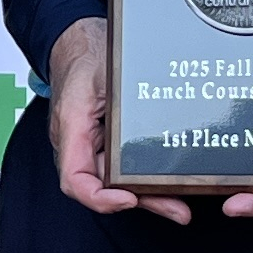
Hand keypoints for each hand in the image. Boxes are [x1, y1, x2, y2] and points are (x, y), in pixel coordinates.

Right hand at [47, 19, 187, 223]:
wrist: (80, 44)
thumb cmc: (88, 55)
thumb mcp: (108, 71)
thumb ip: (123, 101)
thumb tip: (150, 130)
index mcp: (72, 129)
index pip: (75, 179)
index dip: (100, 197)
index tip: (128, 197)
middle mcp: (80, 145)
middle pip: (104, 187)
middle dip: (141, 201)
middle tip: (175, 208)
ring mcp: (95, 146)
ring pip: (118, 181)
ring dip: (149, 195)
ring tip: (180, 205)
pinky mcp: (108, 144)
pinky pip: (125, 168)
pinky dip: (147, 179)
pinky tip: (172, 184)